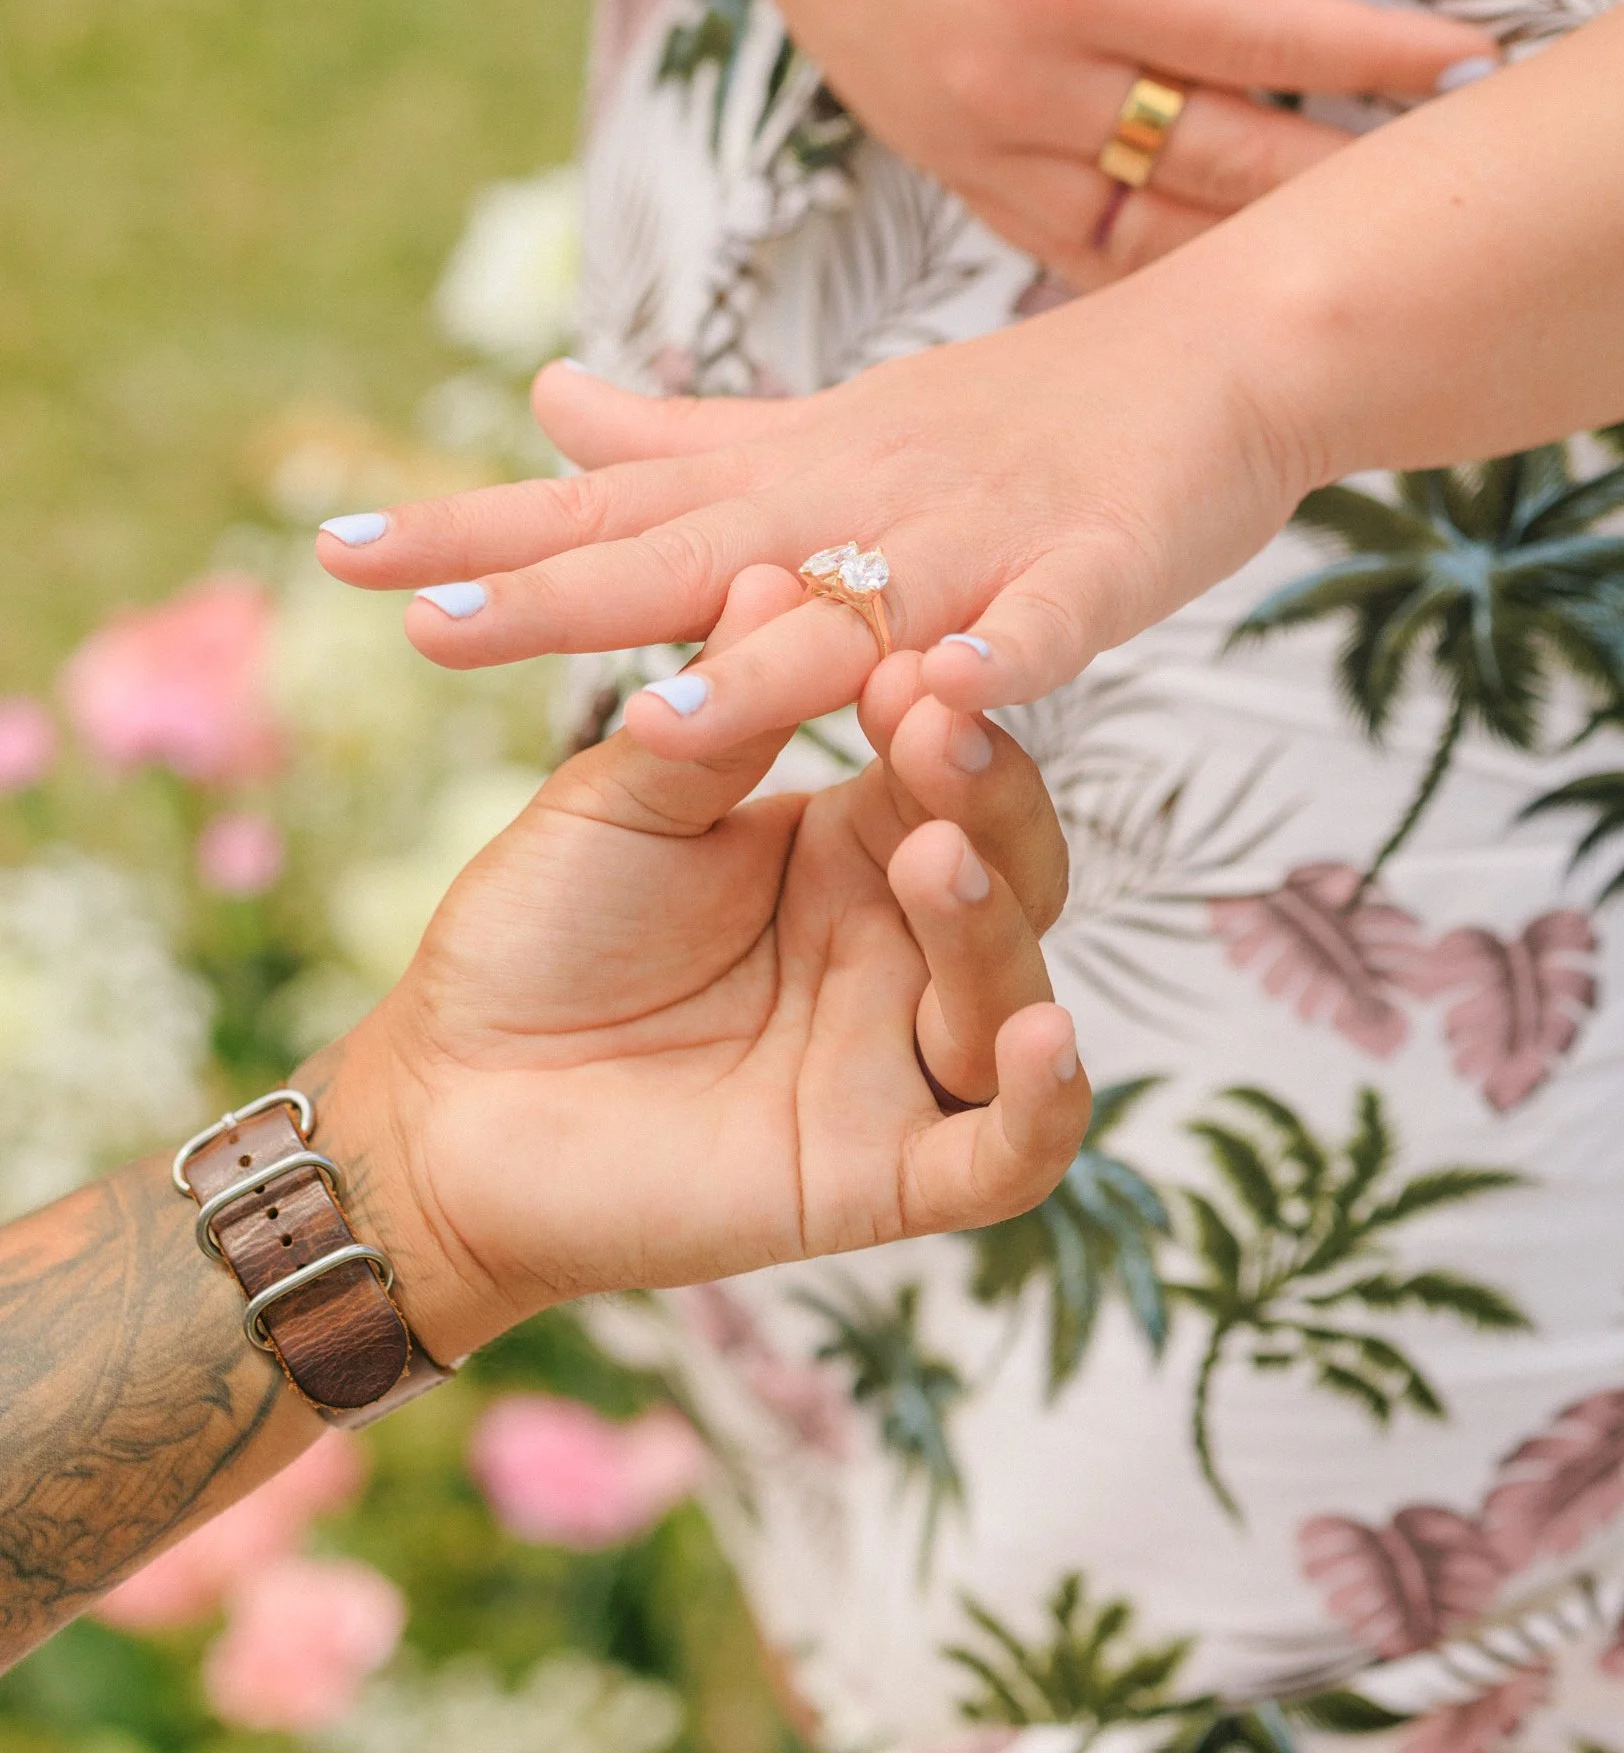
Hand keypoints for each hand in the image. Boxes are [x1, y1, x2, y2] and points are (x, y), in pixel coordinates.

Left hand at [316, 232, 1309, 752]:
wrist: (1214, 351)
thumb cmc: (1018, 409)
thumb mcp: (826, 421)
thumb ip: (686, 434)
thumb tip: (545, 396)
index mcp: (787, 483)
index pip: (607, 510)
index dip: (481, 532)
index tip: (341, 549)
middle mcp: (851, 505)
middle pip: (683, 556)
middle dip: (552, 593)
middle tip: (415, 619)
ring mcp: (968, 540)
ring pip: (851, 605)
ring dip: (755, 660)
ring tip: (647, 723)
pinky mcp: (1088, 570)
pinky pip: (1040, 626)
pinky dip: (999, 658)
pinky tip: (947, 697)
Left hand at [323, 567, 1088, 1363]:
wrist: (447, 1101)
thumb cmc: (533, 935)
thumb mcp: (624, 803)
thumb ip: (716, 713)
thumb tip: (778, 576)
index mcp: (847, 847)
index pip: (943, 768)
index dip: (940, 717)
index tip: (906, 662)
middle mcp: (894, 947)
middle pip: (1011, 868)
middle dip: (990, 795)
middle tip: (938, 733)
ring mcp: (895, 1062)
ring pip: (1012, 992)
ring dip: (994, 921)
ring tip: (936, 857)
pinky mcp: (880, 1176)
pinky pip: (1006, 1154)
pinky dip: (1046, 1104)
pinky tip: (1044, 1038)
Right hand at [696, 0, 1492, 284]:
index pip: (1253, 33)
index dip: (1373, 50)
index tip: (1465, 57)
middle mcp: (1010, 79)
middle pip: (1216, 153)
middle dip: (1342, 160)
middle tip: (1442, 162)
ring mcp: (970, 139)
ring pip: (1146, 228)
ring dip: (1256, 234)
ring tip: (1352, 225)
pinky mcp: (945, 165)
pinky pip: (1068, 245)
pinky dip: (1155, 262)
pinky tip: (1221, 258)